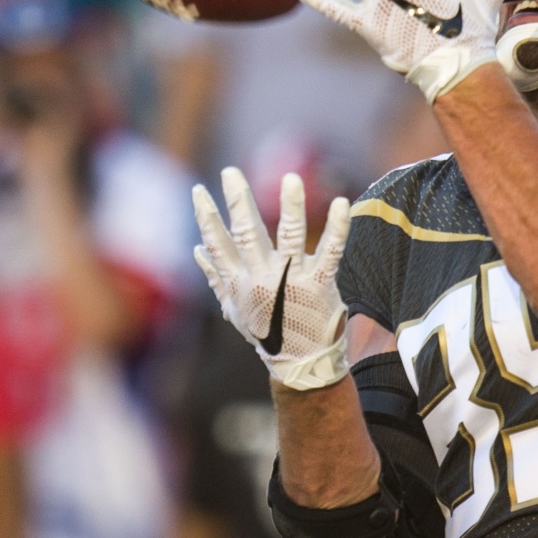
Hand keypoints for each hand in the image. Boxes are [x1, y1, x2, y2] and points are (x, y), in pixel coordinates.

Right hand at [193, 169, 352, 390]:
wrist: (300, 364)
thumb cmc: (268, 332)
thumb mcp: (235, 310)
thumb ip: (216, 278)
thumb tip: (196, 251)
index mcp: (240, 282)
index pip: (218, 244)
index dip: (207, 218)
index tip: (198, 191)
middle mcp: (262, 278)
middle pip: (247, 233)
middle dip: (238, 201)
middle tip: (231, 173)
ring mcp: (291, 279)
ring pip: (290, 236)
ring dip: (291, 206)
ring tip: (291, 179)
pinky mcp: (319, 283)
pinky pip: (330, 251)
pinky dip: (337, 227)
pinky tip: (341, 203)